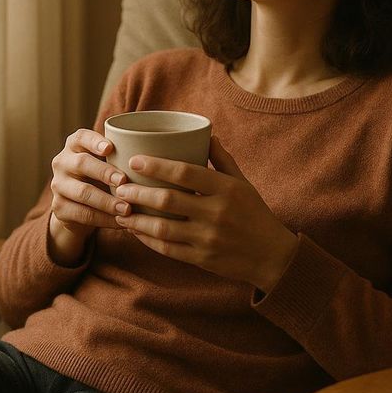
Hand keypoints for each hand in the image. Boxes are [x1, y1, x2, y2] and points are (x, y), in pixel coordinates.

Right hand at [48, 128, 131, 244]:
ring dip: (106, 201)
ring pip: (82, 193)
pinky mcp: (59, 208)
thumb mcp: (108, 162)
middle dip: (104, 172)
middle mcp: (62, 162)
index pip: (81, 137)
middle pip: (82, 164)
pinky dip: (104, 219)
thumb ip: (123, 156)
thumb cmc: (103, 177)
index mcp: (75, 145)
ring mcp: (58, 185)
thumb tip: (160, 154)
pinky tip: (120, 222)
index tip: (110, 148)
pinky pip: (83, 214)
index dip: (94, 141)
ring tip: (127, 208)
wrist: (79, 205)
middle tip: (124, 181)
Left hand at [113, 135, 297, 292]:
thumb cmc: (255, 214)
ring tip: (120, 211)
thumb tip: (207, 134)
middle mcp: (216, 213)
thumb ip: (222, 160)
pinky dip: (148, 240)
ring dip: (137, 219)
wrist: (273, 256)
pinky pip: (168, 249)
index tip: (134, 161)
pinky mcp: (202, 259)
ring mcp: (208, 238)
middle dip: (138, 193)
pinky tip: (136, 231)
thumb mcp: (243, 183)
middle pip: (168, 200)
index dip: (156, 166)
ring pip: (163, 228)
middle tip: (119, 187)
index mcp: (226, 189)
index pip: (185, 173)